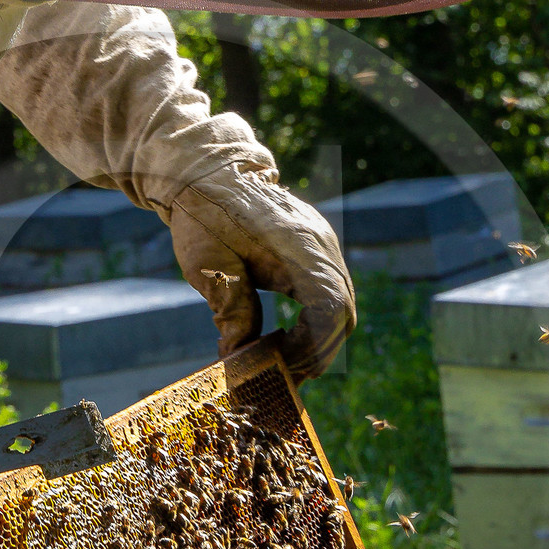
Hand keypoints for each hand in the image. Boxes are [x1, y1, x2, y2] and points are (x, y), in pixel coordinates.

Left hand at [171, 172, 354, 380]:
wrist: (209, 173)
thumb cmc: (204, 215)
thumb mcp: (208, 266)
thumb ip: (232, 311)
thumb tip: (240, 356)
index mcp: (298, 246)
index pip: (331, 307)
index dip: (312, 345)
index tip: (280, 363)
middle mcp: (321, 245)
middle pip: (344, 312)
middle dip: (316, 351)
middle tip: (283, 375)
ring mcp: (323, 246)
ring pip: (341, 305)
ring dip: (317, 339)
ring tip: (282, 360)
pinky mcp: (316, 250)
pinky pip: (330, 292)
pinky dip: (314, 321)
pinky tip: (286, 335)